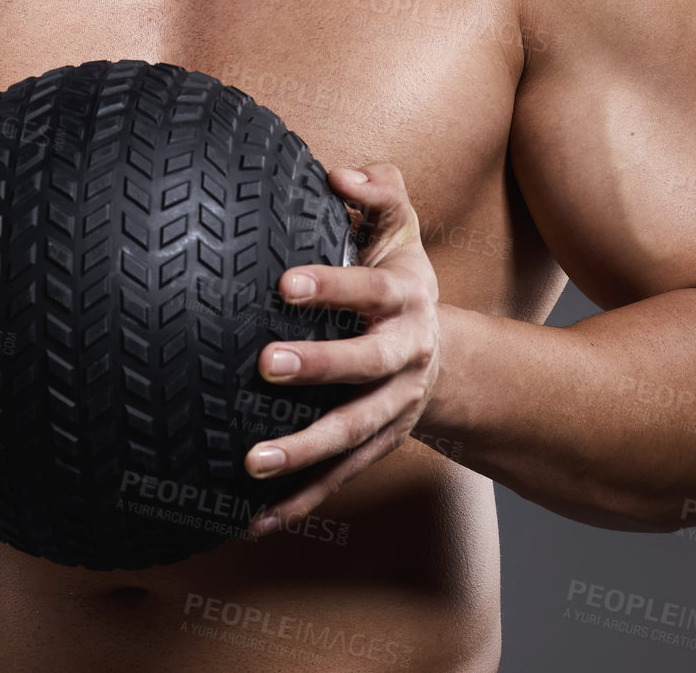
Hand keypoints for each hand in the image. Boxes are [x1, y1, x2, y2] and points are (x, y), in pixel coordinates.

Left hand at [243, 162, 439, 533]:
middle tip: (266, 364)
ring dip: (306, 451)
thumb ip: (377, 191)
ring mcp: (395, 408)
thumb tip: (339, 173)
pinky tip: (255, 521)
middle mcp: (406, 356)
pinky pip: (340, 479)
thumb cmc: (397, 274)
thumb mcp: (398, 227)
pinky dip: (302, 502)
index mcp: (408, 298)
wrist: (441, 352)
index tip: (285, 284)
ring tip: (253, 462)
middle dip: (321, 366)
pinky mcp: (379, 447)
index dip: (333, 286)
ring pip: (354, 434)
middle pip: (367, 365)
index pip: (372, 290)